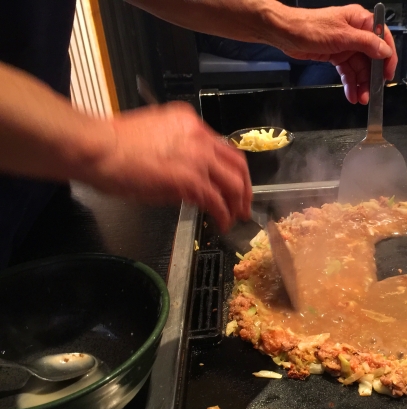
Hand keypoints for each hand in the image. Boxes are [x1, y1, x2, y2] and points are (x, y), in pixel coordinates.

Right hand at [88, 102, 251, 231]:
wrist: (96, 148)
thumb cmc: (112, 146)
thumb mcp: (153, 138)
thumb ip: (177, 153)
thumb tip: (187, 178)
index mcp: (189, 122)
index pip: (222, 147)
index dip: (232, 169)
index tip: (233, 182)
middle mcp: (199, 137)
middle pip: (237, 164)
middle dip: (244, 188)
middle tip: (244, 204)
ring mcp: (197, 158)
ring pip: (233, 183)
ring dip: (238, 203)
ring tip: (236, 217)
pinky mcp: (190, 180)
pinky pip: (217, 201)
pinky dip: (223, 215)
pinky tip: (222, 223)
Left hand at [275, 5, 397, 104]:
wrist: (286, 33)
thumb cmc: (311, 26)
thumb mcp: (342, 35)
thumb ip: (366, 43)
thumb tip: (385, 50)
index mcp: (360, 20)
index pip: (382, 39)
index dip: (388, 57)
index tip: (388, 73)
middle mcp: (356, 32)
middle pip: (371, 57)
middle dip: (372, 76)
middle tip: (373, 92)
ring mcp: (346, 45)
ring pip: (359, 68)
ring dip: (361, 84)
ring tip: (361, 98)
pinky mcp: (336, 55)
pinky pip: (348, 72)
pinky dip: (350, 83)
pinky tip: (351, 94)